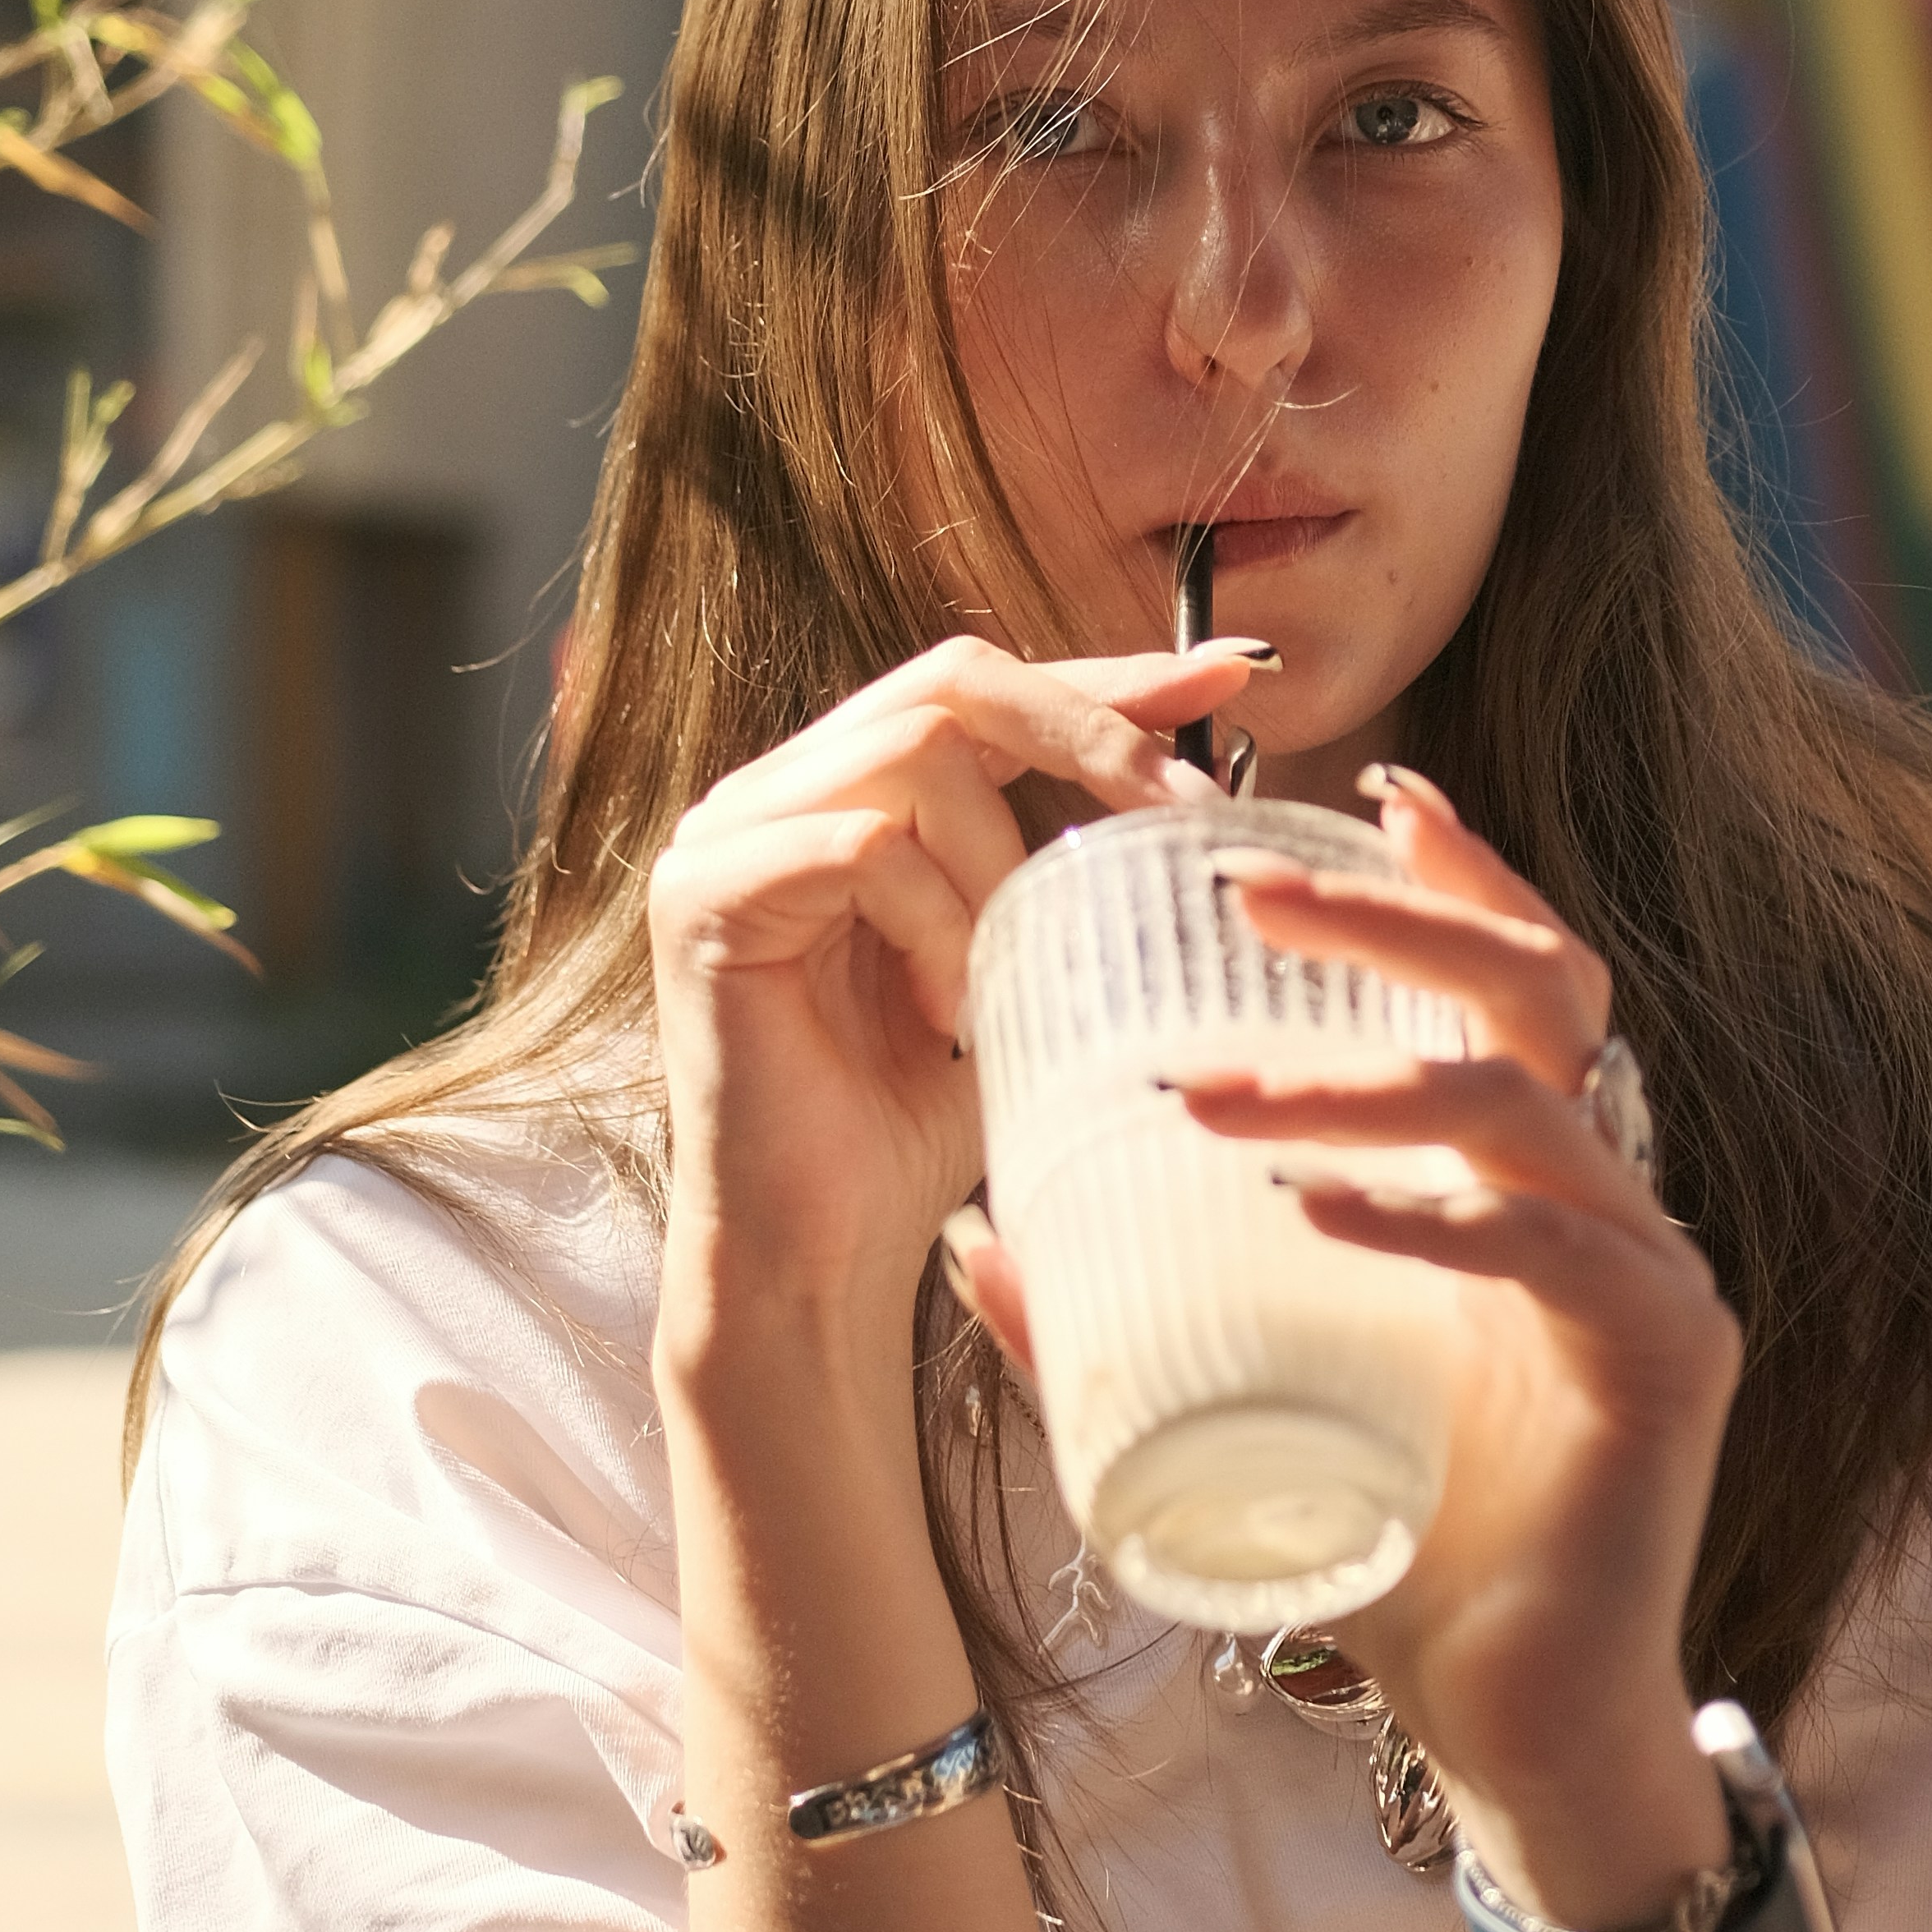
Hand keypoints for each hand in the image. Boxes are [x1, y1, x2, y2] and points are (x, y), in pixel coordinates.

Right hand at [648, 637, 1269, 1364]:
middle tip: (1184, 804)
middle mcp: (773, 793)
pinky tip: (946, 1012)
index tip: (1227, 676)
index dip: (1104, 678)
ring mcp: (725, 836)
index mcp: (843, 794)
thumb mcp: (1026, 962)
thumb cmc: (922, 1126)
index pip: (983, 691)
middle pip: (951, 684)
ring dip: (1003, 866)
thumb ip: (1071, 855)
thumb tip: (1200, 758)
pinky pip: (863, 845)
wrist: (826, 1255)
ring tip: (1007, 979)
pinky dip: (935, 922)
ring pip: (916, 756)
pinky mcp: (704, 895)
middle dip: (1088, 732)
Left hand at [959, 770, 1740, 1926]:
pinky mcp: (1667, 1364)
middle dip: (1401, 920)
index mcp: (1543, 1181)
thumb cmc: (1403, 1553)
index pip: (1524, 982)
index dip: (1461, 878)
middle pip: (1543, 993)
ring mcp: (1654, 1275)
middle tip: (1250, 888)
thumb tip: (972, 1236)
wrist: (1522, 1727)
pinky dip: (1425, 1222)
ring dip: (1358, 1081)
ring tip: (1209, 1094)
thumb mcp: (1257, 1400)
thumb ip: (1126, 1322)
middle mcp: (1616, 1201)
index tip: (1366, 792)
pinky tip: (1320, 1210)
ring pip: (1523, 1111)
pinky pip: (1553, 1255)